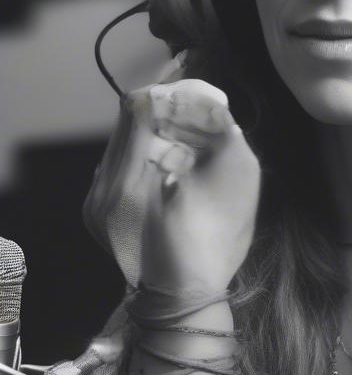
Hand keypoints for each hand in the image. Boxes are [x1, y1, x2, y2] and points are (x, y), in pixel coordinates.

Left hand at [83, 79, 261, 294]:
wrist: (185, 299)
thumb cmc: (216, 244)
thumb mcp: (232, 185)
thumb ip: (219, 136)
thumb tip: (210, 101)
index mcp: (130, 182)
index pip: (139, 110)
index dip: (168, 87)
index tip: (193, 75)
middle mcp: (103, 187)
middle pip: (126, 123)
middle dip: (160, 105)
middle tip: (192, 95)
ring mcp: (95, 202)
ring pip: (120, 143)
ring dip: (151, 128)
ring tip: (183, 124)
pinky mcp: (97, 212)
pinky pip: (119, 165)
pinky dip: (143, 152)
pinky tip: (168, 157)